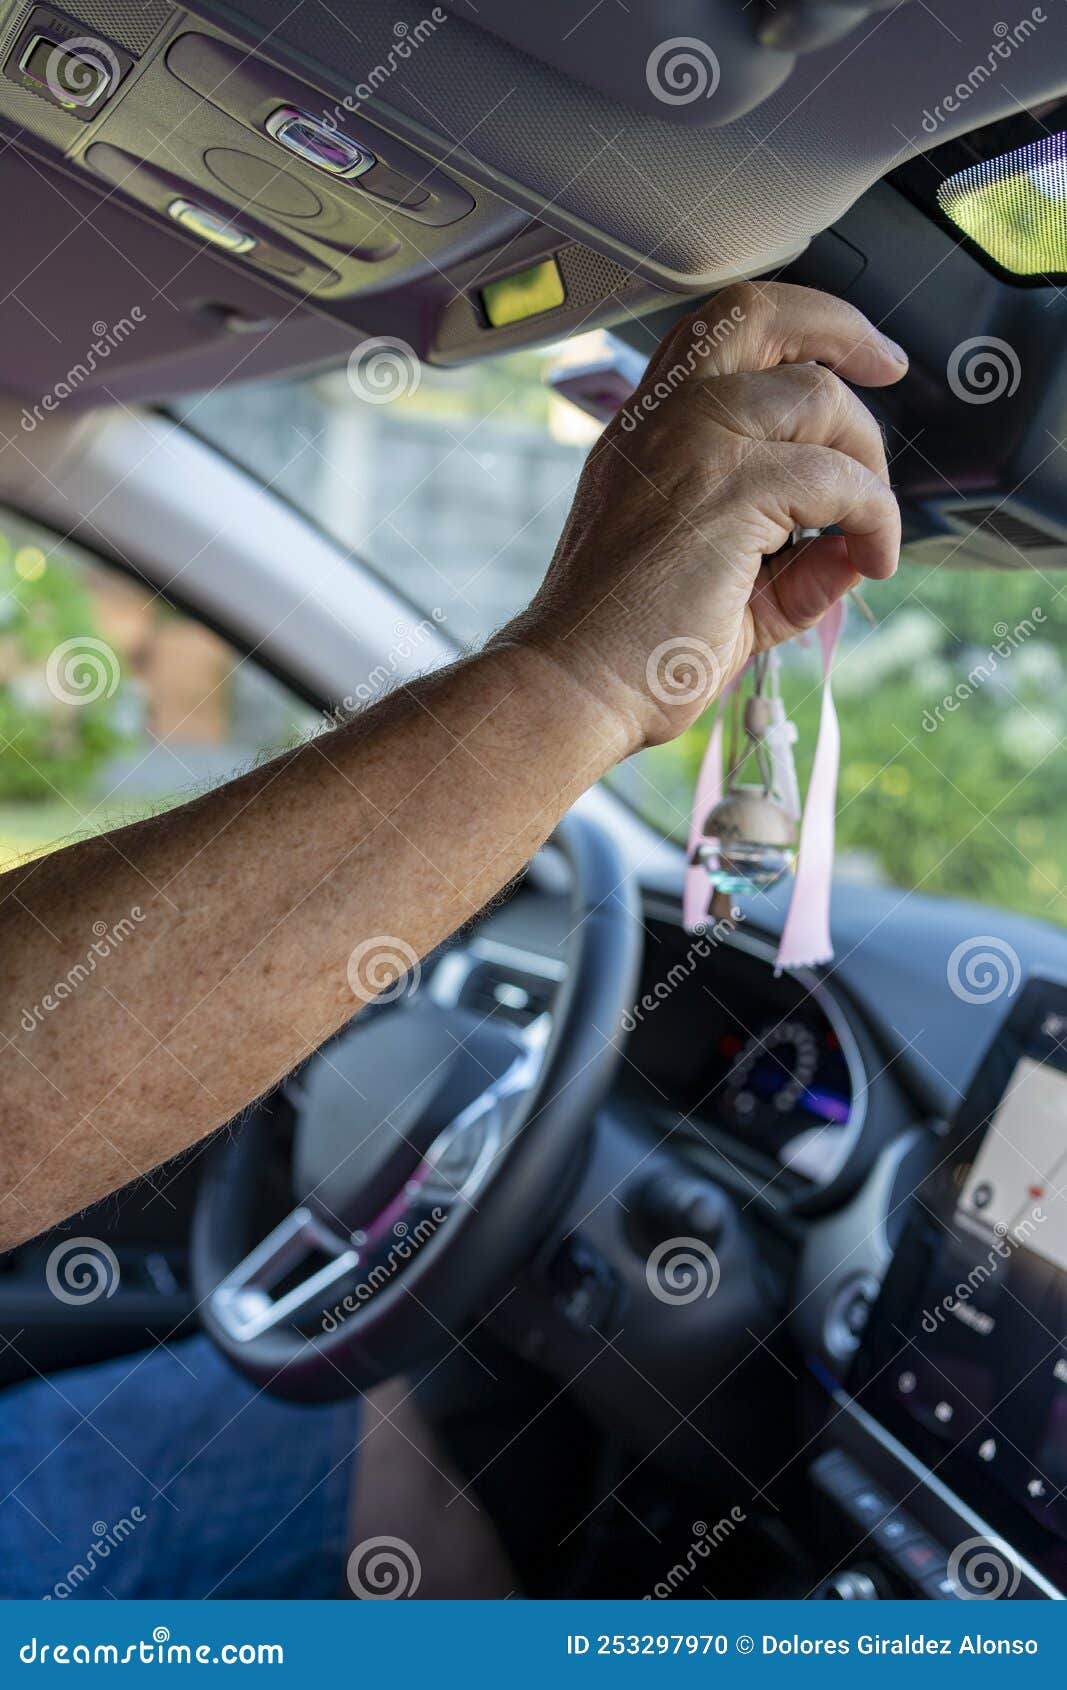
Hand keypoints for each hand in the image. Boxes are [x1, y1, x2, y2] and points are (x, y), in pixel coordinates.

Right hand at [506, 281, 907, 749]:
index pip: (721, 330)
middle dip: (843, 330)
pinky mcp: (728, 490)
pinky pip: (837, 479)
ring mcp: (692, 445)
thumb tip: (856, 548)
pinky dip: (874, 516)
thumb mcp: (726, 592)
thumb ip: (792, 564)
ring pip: (817, 395)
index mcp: (647, 432)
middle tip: (889, 369)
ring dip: (867, 457)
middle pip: (760, 313)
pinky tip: (871, 559)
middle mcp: (662, 420)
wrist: (574, 686)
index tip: (850, 358)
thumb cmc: (630, 650)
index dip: (798, 325)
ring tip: (870, 526)